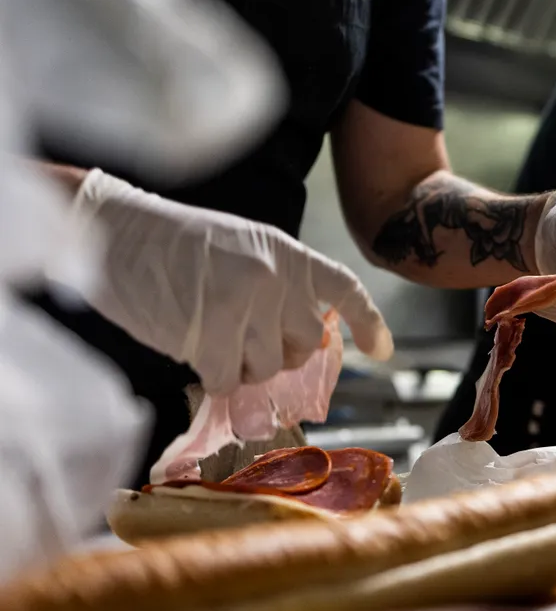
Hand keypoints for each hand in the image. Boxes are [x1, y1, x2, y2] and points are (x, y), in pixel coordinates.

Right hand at [63, 169, 393, 394]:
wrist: (117, 231)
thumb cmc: (175, 244)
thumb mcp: (244, 249)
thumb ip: (279, 287)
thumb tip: (300, 341)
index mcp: (288, 253)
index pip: (345, 289)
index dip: (368, 322)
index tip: (382, 350)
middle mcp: (277, 277)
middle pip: (305, 345)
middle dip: (278, 353)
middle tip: (242, 341)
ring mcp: (247, 304)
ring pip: (266, 368)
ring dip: (239, 365)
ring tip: (209, 336)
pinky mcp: (213, 331)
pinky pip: (228, 379)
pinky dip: (211, 377)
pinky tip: (193, 351)